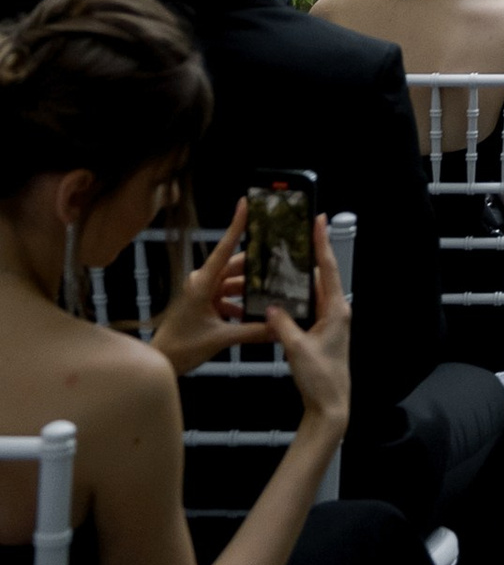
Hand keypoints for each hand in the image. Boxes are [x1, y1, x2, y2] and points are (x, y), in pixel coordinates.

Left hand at [152, 201, 268, 379]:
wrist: (161, 361)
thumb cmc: (183, 346)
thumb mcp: (220, 339)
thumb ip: (252, 332)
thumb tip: (279, 328)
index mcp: (203, 282)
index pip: (224, 248)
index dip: (236, 225)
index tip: (246, 202)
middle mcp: (203, 282)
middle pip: (234, 266)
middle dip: (256, 266)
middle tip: (281, 261)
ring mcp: (202, 293)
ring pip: (232, 282)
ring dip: (249, 288)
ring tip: (274, 290)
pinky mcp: (204, 304)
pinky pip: (227, 296)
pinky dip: (240, 302)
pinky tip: (256, 311)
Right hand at [266, 217, 352, 449]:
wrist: (330, 406)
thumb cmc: (320, 378)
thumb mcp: (297, 349)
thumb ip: (282, 324)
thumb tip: (270, 305)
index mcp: (336, 310)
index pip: (328, 269)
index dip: (322, 243)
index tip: (319, 219)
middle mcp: (336, 312)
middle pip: (319, 278)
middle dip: (306, 259)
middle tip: (291, 239)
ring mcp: (329, 322)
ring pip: (312, 294)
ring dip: (298, 282)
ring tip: (281, 264)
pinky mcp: (321, 333)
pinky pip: (308, 309)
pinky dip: (296, 301)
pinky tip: (280, 298)